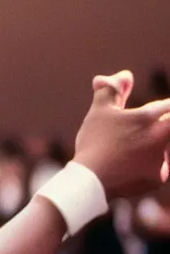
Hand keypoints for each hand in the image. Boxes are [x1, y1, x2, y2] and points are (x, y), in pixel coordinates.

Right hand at [73, 70, 169, 199]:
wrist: (90, 179)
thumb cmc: (95, 141)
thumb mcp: (99, 110)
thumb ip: (112, 88)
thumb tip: (125, 74)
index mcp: (148, 118)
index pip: (168, 106)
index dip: (165, 107)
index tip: (162, 108)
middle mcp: (161, 138)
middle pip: (169, 126)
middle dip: (164, 122)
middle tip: (159, 122)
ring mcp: (160, 160)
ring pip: (167, 149)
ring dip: (161, 145)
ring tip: (142, 146)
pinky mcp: (156, 179)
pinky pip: (160, 170)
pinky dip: (153, 166)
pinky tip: (138, 166)